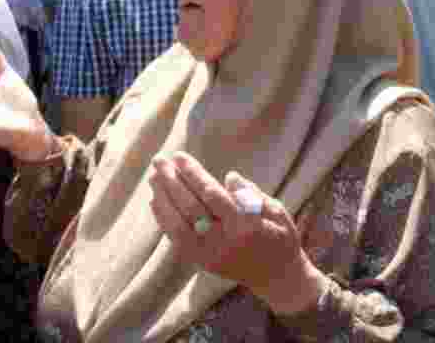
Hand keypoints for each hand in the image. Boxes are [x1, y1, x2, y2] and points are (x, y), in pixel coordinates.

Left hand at [149, 152, 324, 316]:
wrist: (277, 278)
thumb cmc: (280, 238)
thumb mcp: (277, 211)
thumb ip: (252, 194)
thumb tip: (229, 176)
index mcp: (246, 226)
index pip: (213, 195)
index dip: (194, 174)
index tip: (180, 157)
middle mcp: (225, 241)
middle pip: (191, 207)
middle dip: (172, 182)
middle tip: (159, 160)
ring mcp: (210, 254)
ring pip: (179, 224)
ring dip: (163, 199)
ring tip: (154, 176)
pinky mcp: (202, 263)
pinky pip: (177, 239)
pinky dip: (164, 220)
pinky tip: (156, 201)